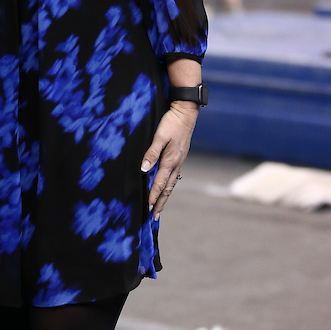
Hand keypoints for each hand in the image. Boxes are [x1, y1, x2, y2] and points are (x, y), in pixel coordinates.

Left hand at [141, 102, 198, 217]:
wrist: (186, 112)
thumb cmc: (172, 123)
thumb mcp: (160, 136)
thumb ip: (152, 152)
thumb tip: (144, 169)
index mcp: (170, 161)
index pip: (159, 184)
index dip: (152, 197)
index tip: (147, 209)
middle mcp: (176, 164)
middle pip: (167, 189)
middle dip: (160, 203)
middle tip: (154, 217)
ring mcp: (179, 161)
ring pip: (171, 184)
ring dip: (165, 197)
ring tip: (159, 208)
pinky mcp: (179, 157)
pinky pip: (173, 177)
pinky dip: (169, 186)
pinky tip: (166, 188)